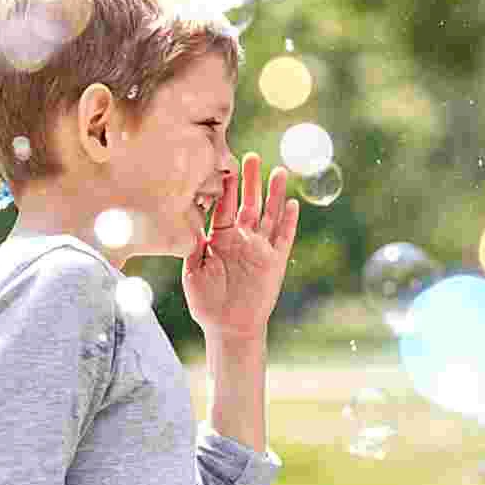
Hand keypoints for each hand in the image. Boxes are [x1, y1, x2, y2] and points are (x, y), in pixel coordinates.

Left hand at [183, 154, 299, 340]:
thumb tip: (192, 222)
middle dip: (251, 181)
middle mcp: (242, 240)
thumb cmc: (206, 302)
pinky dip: (289, 221)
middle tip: (251, 157)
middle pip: (249, 204)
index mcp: (220, 239)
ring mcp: (260, 249)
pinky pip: (284, 237)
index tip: (225, 167)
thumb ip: (194, 247)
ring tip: (279, 171)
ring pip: (269, 215)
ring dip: (274, 194)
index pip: (224, 207)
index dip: (226, 188)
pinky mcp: (275, 261)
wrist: (228, 327)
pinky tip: (292, 203)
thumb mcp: (193, 272)